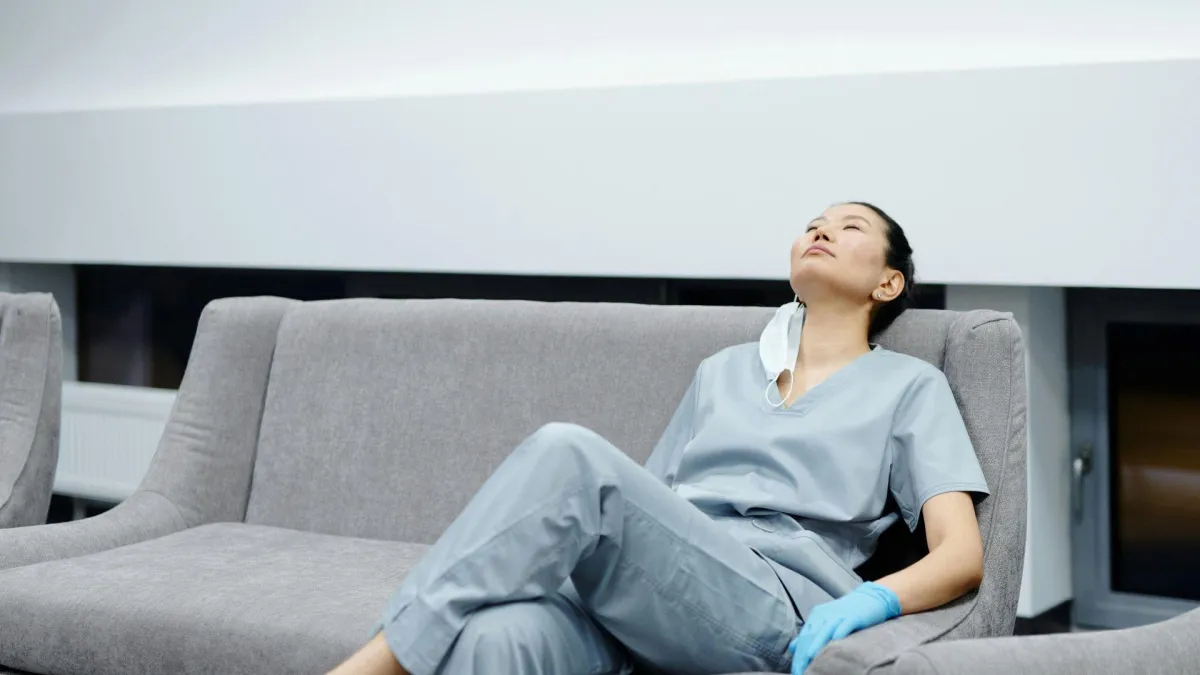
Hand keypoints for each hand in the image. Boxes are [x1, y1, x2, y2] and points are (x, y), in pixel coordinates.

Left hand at [787, 581, 901, 673]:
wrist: (870, 597)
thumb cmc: (847, 613)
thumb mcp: (826, 621)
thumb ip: (810, 634)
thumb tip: (793, 648)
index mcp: (816, 616)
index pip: (803, 638)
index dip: (798, 655)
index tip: (796, 670)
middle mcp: (825, 615)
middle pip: (811, 635)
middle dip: (804, 654)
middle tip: (800, 670)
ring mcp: (839, 615)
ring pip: (825, 630)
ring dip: (816, 643)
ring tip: (810, 656)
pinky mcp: (854, 616)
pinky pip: (845, 624)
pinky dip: (840, 632)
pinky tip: (835, 640)